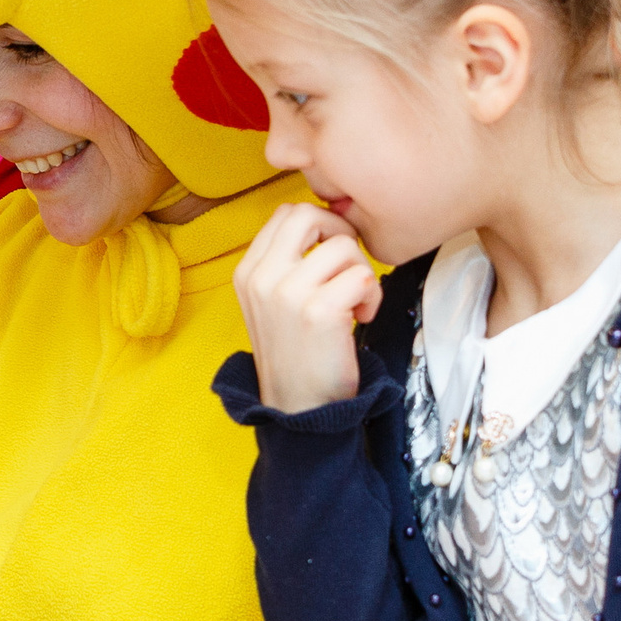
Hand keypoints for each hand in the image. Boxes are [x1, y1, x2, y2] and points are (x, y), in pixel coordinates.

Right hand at [233, 201, 380, 414]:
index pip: (286, 212)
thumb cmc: (296, 353)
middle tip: (348, 266)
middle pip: (309, 214)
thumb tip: (323, 225)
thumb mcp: (271, 302)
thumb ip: (285, 264)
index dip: (320, 223)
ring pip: (344, 247)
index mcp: (248, 271)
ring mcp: (287, 293)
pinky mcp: (319, 311)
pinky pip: (363, 276)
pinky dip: (372, 296)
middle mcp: (262, 277)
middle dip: (341, 233)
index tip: (331, 252)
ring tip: (355, 302)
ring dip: (361, 273)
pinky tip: (361, 317)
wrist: (298, 408)